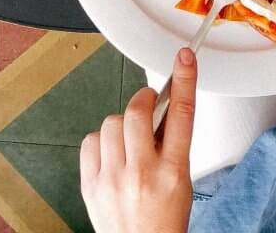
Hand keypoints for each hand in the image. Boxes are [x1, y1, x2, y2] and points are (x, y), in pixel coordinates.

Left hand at [81, 48, 195, 232]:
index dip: (183, 80)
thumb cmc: (163, 222)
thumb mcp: (181, 184)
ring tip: (130, 141)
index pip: (182, 115)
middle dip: (143, 101)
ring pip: (112, 122)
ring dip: (122, 124)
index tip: (184, 58)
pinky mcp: (91, 184)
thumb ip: (172, 146)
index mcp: (173, 173)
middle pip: (138, 111)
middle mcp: (143, 174)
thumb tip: (163, 108)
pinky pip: (91, 140)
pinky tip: (112, 155)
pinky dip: (102, 141)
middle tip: (147, 104)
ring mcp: (114, 179)